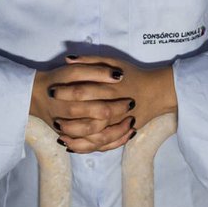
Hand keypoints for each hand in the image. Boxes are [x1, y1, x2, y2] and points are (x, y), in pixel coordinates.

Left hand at [30, 55, 177, 153]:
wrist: (157, 91)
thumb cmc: (133, 74)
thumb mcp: (113, 61)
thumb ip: (91, 60)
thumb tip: (68, 59)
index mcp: (109, 88)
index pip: (82, 91)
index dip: (65, 92)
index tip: (51, 91)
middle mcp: (113, 107)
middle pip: (84, 114)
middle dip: (65, 115)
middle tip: (51, 113)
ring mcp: (117, 124)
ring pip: (90, 135)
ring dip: (72, 134)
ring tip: (57, 130)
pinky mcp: (119, 134)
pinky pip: (100, 145)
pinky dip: (83, 147)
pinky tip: (69, 144)